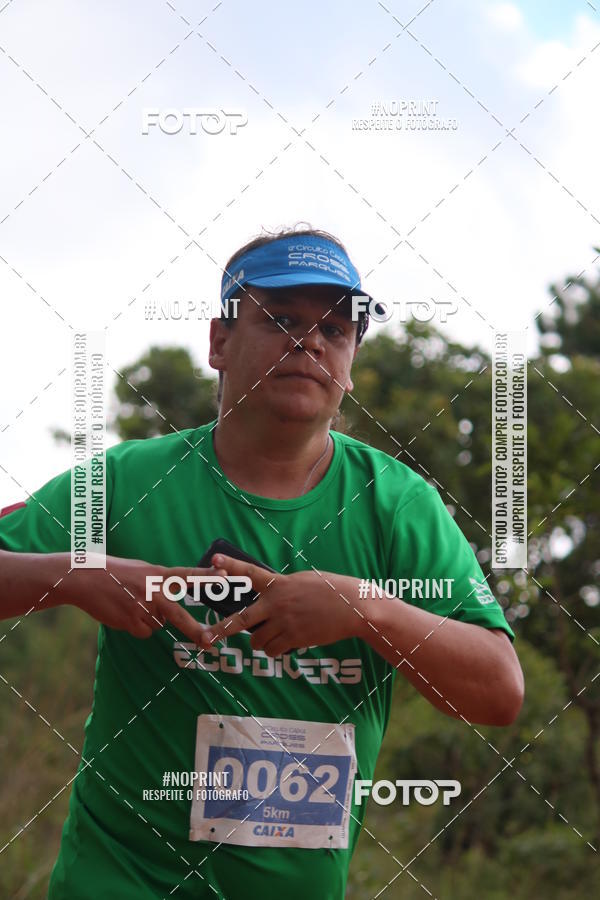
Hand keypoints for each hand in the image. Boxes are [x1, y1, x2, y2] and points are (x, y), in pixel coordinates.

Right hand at [68, 555, 226, 640]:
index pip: (188, 575)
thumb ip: (159, 581)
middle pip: (178, 615)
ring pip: (158, 624)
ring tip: (131, 603)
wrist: (85, 579)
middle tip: (208, 642)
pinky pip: (143, 631)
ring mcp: (141, 608)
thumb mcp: (142, 569)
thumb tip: (170, 600)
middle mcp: (153, 591)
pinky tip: (124, 613)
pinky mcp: (129, 621)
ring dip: (149, 619)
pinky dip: (136, 626)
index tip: (226, 576)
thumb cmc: (115, 572)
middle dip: (194, 630)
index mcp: (158, 574)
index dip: (207, 577)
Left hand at [198, 553, 363, 655]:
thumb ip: (282, 587)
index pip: (249, 572)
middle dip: (221, 630)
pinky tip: (284, 643)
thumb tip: (266, 596)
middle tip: (206, 637)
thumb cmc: (331, 591)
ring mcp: (285, 622)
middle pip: (241, 619)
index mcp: (279, 583)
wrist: (353, 608)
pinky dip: (274, 649)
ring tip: (271, 635)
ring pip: (257, 640)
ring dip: (259, 640)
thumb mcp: (303, 580)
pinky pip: (273, 650)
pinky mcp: (294, 639)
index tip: (213, 560)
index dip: (230, 566)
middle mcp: (277, 603)